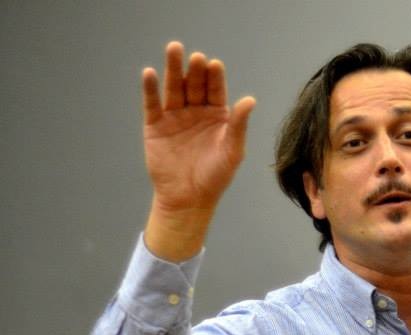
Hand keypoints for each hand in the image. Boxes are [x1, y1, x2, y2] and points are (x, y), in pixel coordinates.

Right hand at [143, 42, 255, 260]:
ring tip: (174, 49)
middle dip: (195, 70)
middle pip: (194, 85)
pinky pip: (152, 104)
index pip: (216, 90)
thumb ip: (238, 125)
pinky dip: (150, 89)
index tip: (215, 64)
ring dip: (172, 69)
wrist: (189, 199)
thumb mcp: (232, 151)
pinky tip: (150, 73)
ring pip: (173, 88)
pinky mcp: (155, 125)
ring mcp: (175, 117)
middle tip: (195, 56)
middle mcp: (196, 111)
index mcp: (218, 116)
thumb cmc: (215, 177)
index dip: (215, 77)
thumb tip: (250, 99)